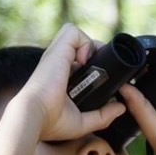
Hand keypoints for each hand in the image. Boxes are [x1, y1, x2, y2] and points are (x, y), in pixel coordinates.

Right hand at [12, 24, 126, 141]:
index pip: (77, 60)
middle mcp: (57, 63)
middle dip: (94, 52)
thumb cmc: (51, 122)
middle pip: (79, 44)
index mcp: (59, 76)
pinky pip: (74, 32)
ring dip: (88, 45)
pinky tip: (84, 61)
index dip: (91, 64)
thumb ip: (102, 116)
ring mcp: (56, 54)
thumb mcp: (81, 122)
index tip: (100, 78)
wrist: (34, 115)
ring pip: (76, 34)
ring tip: (90, 64)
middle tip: (100, 70)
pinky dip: (84, 43)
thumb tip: (120, 108)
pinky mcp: (58, 49)